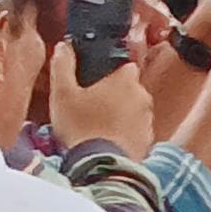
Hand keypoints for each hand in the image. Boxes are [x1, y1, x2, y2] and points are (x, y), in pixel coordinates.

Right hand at [50, 33, 158, 155]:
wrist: (100, 164)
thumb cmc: (81, 127)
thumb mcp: (62, 93)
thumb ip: (63, 66)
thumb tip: (64, 47)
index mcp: (126, 80)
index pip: (123, 65)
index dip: (108, 71)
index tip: (94, 80)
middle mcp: (143, 96)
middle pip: (128, 87)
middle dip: (112, 93)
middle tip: (89, 104)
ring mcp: (148, 119)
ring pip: (132, 108)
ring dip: (119, 112)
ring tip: (95, 124)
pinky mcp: (148, 139)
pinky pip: (135, 128)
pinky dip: (123, 130)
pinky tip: (105, 138)